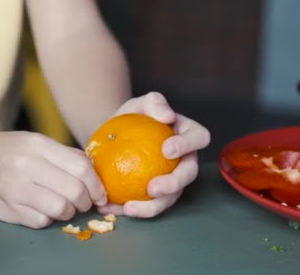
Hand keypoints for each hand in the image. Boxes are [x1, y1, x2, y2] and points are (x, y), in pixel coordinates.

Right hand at [0, 131, 106, 228]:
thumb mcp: (30, 141)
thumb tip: (93, 172)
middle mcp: (26, 164)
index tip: (99, 195)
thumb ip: (61, 154)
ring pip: (60, 209)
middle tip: (81, 203)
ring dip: (67, 213)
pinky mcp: (5, 207)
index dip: (96, 185)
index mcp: (37, 144)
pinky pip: (39, 221)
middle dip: (85, 202)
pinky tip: (39, 210)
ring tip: (61, 208)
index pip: (81, 166)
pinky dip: (45, 219)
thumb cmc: (0, 151)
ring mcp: (14, 187)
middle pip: (74, 191)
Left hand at [97, 92, 210, 217]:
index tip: (166, 149)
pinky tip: (111, 208)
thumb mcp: (140, 104)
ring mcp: (172, 179)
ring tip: (129, 209)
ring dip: (151, 207)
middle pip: (188, 175)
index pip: (199, 137)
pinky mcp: (155, 195)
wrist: (113, 136)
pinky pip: (145, 205)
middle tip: (152, 188)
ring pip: (169, 198)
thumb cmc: (133, 117)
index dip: (187, 145)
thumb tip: (167, 115)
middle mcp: (185, 160)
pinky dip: (128, 209)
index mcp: (188, 135)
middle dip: (173, 185)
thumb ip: (154, 102)